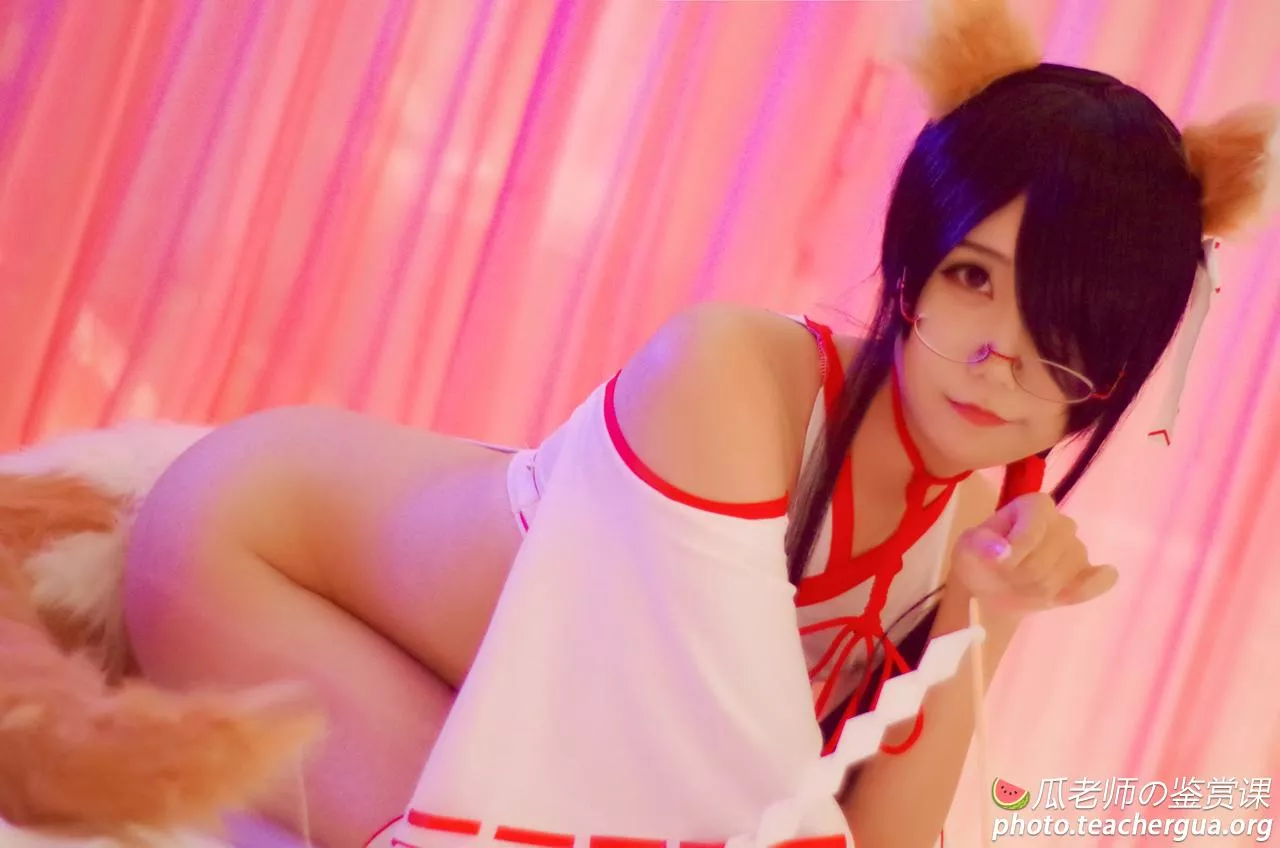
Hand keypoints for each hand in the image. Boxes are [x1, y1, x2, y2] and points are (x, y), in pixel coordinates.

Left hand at [949, 492, 1118, 616]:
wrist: (989, 588)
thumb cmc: (979, 559)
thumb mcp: (967, 548)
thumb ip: (981, 546)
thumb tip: (1002, 553)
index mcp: (1036, 505)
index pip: (1036, 527)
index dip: (1018, 549)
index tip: (998, 563)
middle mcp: (1062, 523)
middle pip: (1052, 554)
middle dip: (1024, 573)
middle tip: (1005, 577)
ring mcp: (1078, 550)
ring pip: (1064, 575)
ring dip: (1037, 589)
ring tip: (1019, 585)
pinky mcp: (1086, 576)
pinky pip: (1095, 584)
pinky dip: (1086, 589)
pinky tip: (1064, 594)